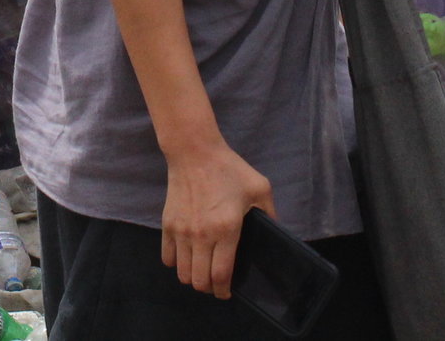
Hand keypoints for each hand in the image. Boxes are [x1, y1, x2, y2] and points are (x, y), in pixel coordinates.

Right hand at [161, 139, 272, 298]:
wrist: (194, 152)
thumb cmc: (229, 169)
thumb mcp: (259, 188)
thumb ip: (271, 213)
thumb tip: (276, 233)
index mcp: (226, 229)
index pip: (221, 274)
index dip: (224, 291)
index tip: (228, 292)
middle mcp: (202, 235)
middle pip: (199, 281)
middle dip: (210, 288)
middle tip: (216, 283)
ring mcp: (181, 231)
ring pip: (183, 273)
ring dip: (193, 278)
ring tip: (202, 271)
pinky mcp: (167, 225)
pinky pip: (167, 258)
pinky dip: (176, 264)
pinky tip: (187, 256)